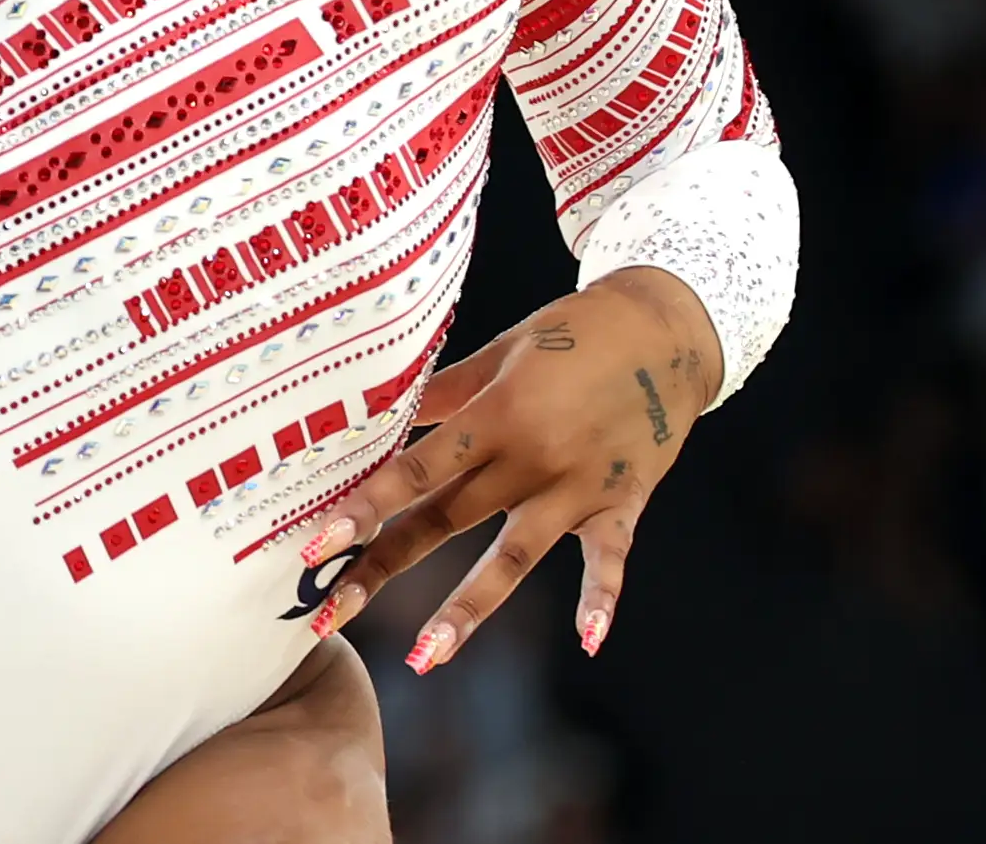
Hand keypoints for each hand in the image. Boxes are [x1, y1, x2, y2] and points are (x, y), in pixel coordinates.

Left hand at [296, 266, 721, 672]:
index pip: (419, 469)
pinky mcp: (621, 505)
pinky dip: (602, 599)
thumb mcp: (501, 352)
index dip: (367, 507)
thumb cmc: (573, 334)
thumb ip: (442, 392)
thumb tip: (374, 416)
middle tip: (330, 614)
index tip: (318, 543)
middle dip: (385, 567)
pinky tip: (588, 641)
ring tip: (424, 656)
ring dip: (469, 607)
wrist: (668, 329)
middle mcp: (531, 458)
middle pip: (446, 521)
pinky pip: (609, 559)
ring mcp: (577, 487)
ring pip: (513, 556)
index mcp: (497, 414)